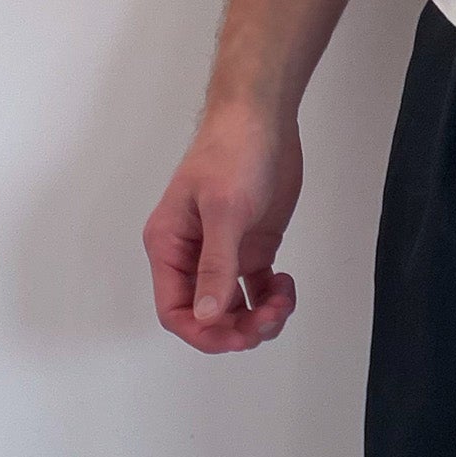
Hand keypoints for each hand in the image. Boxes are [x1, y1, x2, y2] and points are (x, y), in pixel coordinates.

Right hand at [143, 104, 302, 353]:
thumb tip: (208, 315)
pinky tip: (285, 285)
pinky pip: (257, 292)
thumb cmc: (232, 152)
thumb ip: (216, 266)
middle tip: (270, 318)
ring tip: (283, 299)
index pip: (175, 310)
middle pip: (208, 317)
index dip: (204, 333)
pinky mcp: (250, 249)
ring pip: (236, 310)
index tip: (238, 337)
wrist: (262, 119)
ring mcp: (222, 254)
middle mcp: (191, 256)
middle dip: (240, 328)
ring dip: (261, 318)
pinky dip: (273, 299)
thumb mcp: (223, 211)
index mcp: (170, 246)